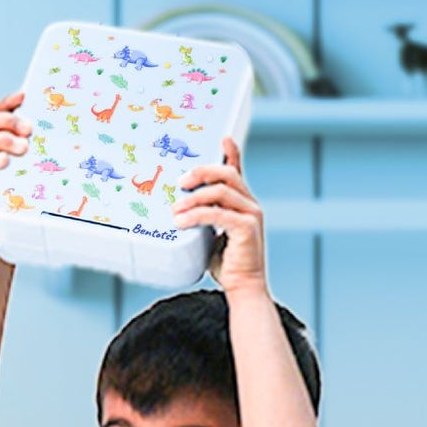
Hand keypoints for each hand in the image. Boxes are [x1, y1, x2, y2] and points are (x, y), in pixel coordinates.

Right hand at [0, 89, 32, 246]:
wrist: (0, 232)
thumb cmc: (18, 201)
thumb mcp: (29, 173)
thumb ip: (36, 156)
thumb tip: (66, 141)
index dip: (9, 103)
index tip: (25, 95)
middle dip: (10, 122)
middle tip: (29, 129)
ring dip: (4, 141)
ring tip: (23, 147)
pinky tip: (3, 161)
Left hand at [176, 136, 266, 293]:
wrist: (244, 287)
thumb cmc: (229, 264)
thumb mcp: (214, 234)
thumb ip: (207, 217)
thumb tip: (183, 208)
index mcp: (243, 204)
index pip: (237, 171)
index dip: (231, 152)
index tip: (222, 138)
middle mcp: (250, 205)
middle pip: (227, 175)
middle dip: (201, 173)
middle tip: (181, 183)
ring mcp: (251, 215)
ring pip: (220, 191)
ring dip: (193, 198)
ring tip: (175, 209)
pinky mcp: (246, 228)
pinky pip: (217, 213)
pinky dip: (196, 215)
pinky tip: (181, 222)